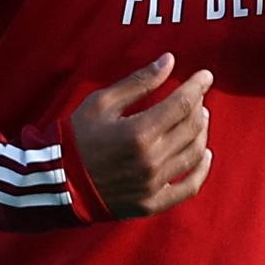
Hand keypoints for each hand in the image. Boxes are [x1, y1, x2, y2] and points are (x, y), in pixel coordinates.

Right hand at [69, 53, 212, 218]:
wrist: (58, 181)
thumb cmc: (78, 136)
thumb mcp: (103, 102)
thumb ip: (138, 82)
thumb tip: (168, 61)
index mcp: (140, 132)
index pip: (183, 104)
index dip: (198, 86)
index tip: (205, 75)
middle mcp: (152, 160)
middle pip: (192, 127)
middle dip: (198, 105)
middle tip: (196, 94)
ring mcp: (154, 184)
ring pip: (194, 153)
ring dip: (201, 132)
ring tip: (199, 117)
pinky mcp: (152, 203)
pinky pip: (189, 187)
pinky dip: (202, 170)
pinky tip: (205, 154)